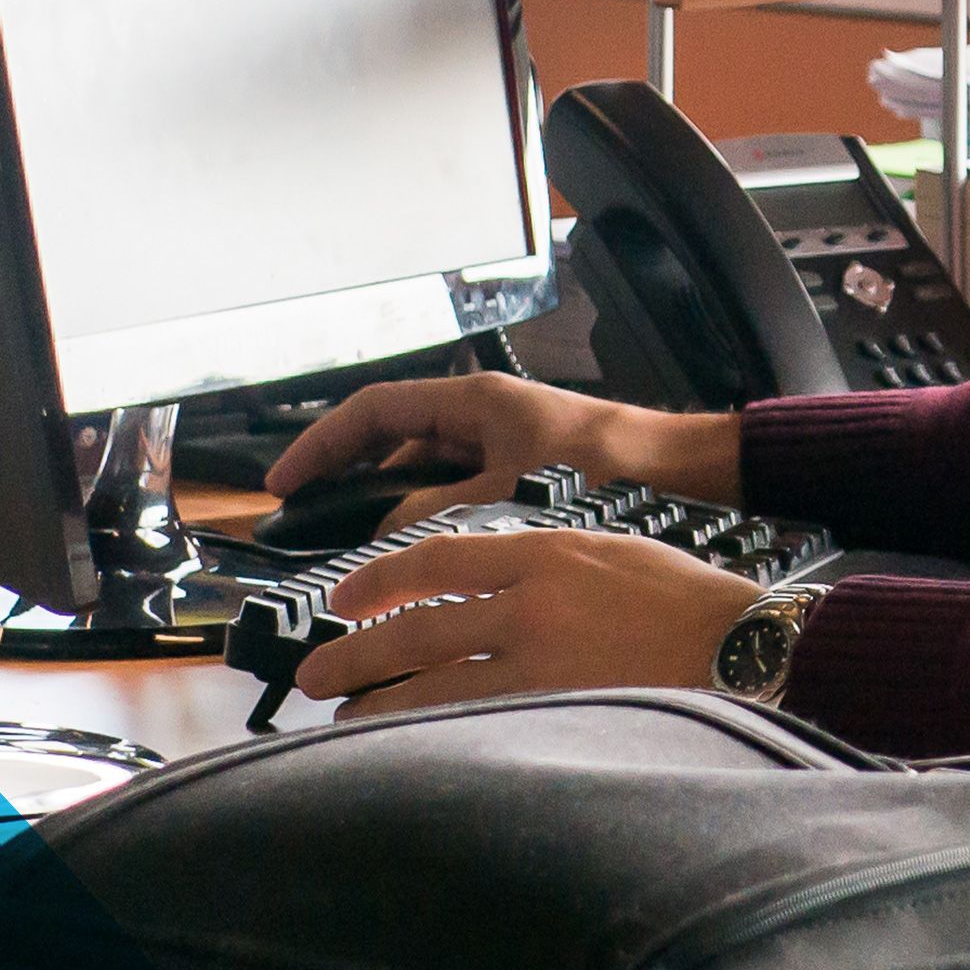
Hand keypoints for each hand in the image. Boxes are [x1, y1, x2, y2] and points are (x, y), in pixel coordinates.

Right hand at [261, 372, 739, 527]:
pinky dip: (430, 527)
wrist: (685, 474)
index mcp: (474, 401)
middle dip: (346, 483)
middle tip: (309, 531)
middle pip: (390, 446)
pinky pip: (454, 499)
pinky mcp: (519, 479)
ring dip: (389, 513)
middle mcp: (481, 418)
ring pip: (422, 479)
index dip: (321, 445)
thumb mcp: (511, 489)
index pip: (373, 411)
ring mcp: (499, 448)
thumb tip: (383, 535)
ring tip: (356, 560)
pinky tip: (418, 568)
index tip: (284, 484)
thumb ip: (440, 510)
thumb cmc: (613, 464)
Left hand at [298, 527, 765, 719]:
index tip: (346, 598)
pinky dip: (429, 733)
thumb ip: (546, 562)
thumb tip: (477, 588)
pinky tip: (405, 747)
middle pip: (418, 625)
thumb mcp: (614, 549)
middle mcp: (534, 600)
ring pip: (432, 682)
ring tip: (343, 718)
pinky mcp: (559, 709)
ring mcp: (543, 660)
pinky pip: (473, 723)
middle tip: (313, 672)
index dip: (379, 579)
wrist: (748, 645)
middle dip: (355, 651)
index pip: (438, 556)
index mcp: (549, 549)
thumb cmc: (692, 602)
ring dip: (377, 702)